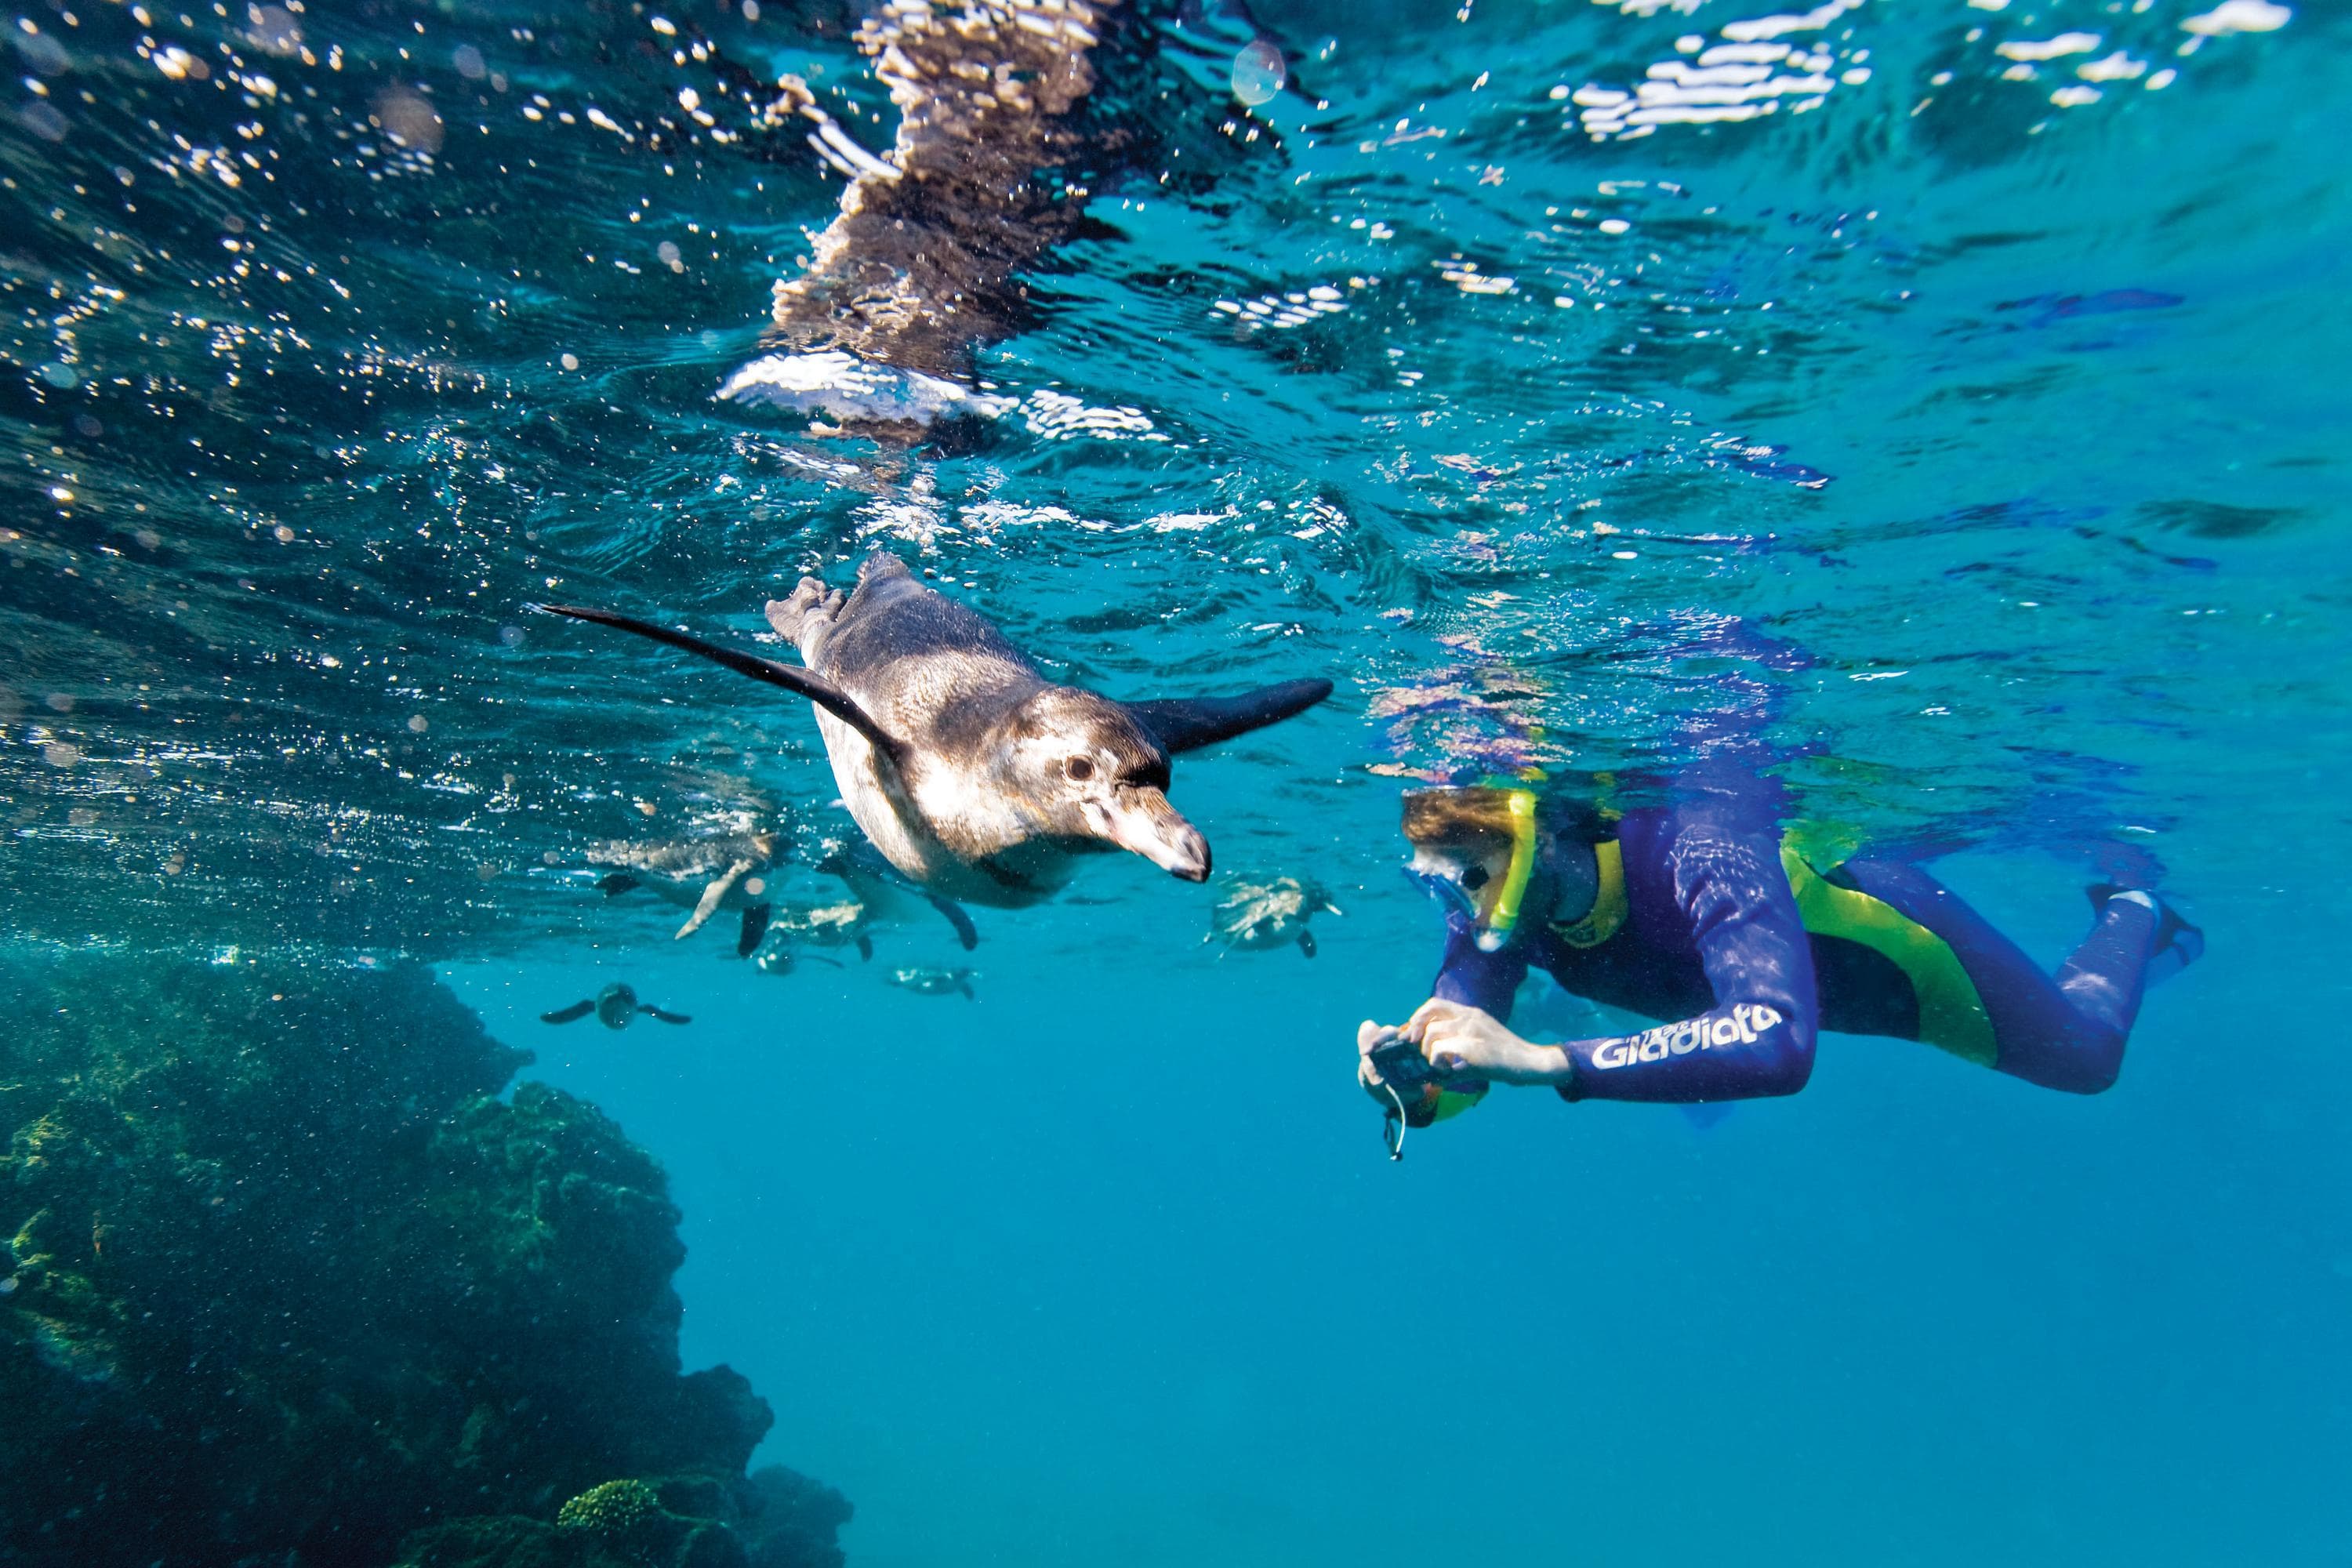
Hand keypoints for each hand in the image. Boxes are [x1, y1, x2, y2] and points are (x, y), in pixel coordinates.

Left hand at [1357, 1000, 1562, 1093]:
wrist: (1530, 1063)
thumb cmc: (1503, 1057)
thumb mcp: (1478, 1044)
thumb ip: (1456, 1046)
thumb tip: (1430, 1065)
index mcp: (1470, 1013)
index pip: (1434, 1004)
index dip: (1418, 1018)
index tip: (1414, 1035)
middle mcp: (1469, 1017)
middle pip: (1428, 1015)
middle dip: (1416, 1034)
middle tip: (1420, 1051)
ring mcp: (1472, 1031)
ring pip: (1432, 1034)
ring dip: (1428, 1053)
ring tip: (1438, 1065)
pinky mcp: (1474, 1048)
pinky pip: (1441, 1050)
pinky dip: (1437, 1062)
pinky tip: (1447, 1072)